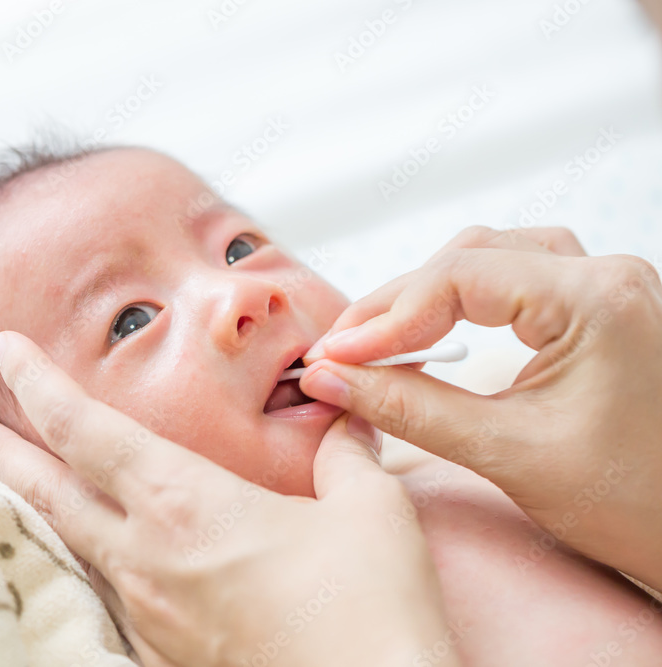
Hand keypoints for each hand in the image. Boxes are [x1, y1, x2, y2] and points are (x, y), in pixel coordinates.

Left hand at [0, 331, 459, 666]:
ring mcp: (150, 612)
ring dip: (41, 509)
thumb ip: (344, 457)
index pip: (85, 429)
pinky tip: (106, 560)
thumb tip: (346, 425)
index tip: (3, 347)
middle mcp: (149, 557)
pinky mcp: (165, 653)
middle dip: (4, 454)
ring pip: (74, 545)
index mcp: (185, 503)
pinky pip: (112, 592)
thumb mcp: (368, 511)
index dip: (37, 382)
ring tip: (21, 490)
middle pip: (50, 492)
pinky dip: (91, 560)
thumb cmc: (369, 613)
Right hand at [301, 225, 661, 589]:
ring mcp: (603, 288)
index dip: (385, 316)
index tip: (337, 357)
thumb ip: (409, 409)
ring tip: (376, 339)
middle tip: (342, 352)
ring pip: (488, 260)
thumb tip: (333, 378)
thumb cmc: (632, 501)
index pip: (459, 277)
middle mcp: (605, 277)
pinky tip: (431, 328)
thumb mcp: (507, 453)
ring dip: (425, 295)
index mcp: (596, 300)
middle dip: (396, 304)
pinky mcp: (595, 308)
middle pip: (468, 258)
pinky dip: (459, 300)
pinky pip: (512, 279)